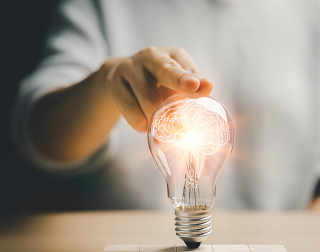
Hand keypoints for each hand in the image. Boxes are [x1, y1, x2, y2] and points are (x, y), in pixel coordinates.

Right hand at [98, 46, 212, 132]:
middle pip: (166, 71)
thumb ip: (192, 89)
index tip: (202, 87)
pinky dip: (142, 124)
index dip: (191, 78)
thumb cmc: (157, 81)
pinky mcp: (113, 84)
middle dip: (179, 83)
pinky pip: (132, 112)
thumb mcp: (175, 82)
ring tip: (163, 128)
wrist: (119, 76)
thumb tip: (206, 90)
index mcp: (172, 55)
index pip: (184, 67)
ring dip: (159, 120)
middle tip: (190, 96)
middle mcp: (151, 56)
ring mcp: (129, 68)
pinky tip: (145, 126)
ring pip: (150, 101)